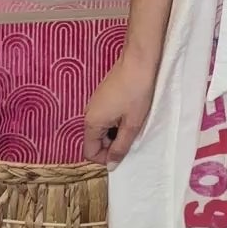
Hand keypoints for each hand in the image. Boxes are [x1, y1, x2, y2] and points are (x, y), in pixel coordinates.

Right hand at [83, 52, 157, 166]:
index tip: (124, 153)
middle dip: (111, 145)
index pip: (89, 152)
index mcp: (92, 122)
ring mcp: (94, 104)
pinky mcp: (102, 97)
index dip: (106, 158)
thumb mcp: (132, 124)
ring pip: (101, 129)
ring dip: (116, 133)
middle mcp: (88, 113)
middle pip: (95, 141)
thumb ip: (120, 147)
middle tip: (132, 138)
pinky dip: (116, 122)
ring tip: (133, 125)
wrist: (138, 61)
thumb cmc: (136, 92)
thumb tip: (111, 166)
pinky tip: (131, 114)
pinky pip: (105, 117)